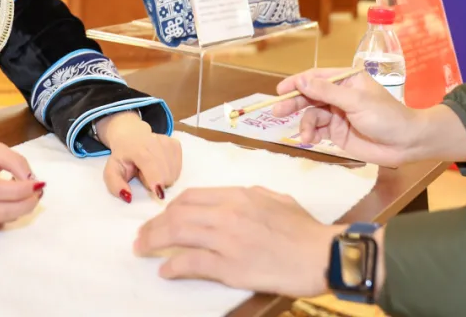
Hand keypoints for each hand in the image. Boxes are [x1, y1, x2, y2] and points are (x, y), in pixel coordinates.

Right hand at [0, 142, 43, 229]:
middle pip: (0, 210)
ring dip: (20, 210)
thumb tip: (32, 180)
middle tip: (38, 194)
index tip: (38, 184)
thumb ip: (15, 161)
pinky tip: (10, 203)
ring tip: (28, 197)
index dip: (20, 190)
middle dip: (26, 204)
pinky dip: (8, 215)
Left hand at [98, 112, 182, 202]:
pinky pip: (178, 169)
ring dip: (163, 177)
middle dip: (155, 182)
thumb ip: (115, 185)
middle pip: (165, 175)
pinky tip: (159, 165)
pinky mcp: (176, 144)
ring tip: (150, 169)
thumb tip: (128, 197)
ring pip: (173, 173)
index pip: (151, 165)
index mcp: (137, 148)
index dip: (156, 180)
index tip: (159, 195)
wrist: (131, 135)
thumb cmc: (122, 156)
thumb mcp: (112, 171)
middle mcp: (155, 141)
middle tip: (144, 175)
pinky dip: (169, 171)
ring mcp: (168, 142)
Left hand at [134, 186, 343, 296]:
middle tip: (142, 235)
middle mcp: (228, 213)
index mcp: (239, 195)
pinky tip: (165, 270)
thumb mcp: (278, 199)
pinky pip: (191, 263)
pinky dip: (173, 266)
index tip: (162, 216)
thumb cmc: (305, 229)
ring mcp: (227, 239)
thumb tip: (239, 196)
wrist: (322, 254)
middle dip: (154, 225)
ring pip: (177, 234)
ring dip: (154, 241)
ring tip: (143, 249)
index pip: (192, 197)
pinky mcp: (230, 266)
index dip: (170, 207)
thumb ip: (254, 195)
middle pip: (177, 214)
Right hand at [271, 68, 424, 165]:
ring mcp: (338, 114)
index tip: (280, 91)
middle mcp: (340, 95)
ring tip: (305, 136)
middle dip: (294, 103)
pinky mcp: (337, 132)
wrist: (406, 143)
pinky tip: (309, 141)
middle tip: (277, 112)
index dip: (297, 83)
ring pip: (312, 115)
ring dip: (305, 124)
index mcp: (347, 80)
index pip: (316, 77)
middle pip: (310, 96)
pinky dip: (311, 135)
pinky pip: (318, 130)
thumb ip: (327, 92)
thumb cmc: (385, 116)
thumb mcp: (356, 101)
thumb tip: (301, 82)